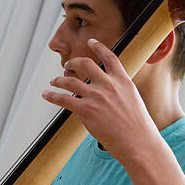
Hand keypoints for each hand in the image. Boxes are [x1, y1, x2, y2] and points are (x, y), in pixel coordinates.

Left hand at [41, 38, 159, 163]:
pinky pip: (63, 99)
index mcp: (123, 81)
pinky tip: (46, 94)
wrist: (138, 142)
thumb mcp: (134, 101)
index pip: (110, 57)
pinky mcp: (86, 110)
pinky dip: (52, 95)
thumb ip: (120, 92)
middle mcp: (108, 85)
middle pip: (86, 64)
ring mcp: (96, 96)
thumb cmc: (138, 127)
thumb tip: (109, 92)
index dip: (99, 47)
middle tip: (67, 64)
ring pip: (71, 80)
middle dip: (74, 62)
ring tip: (53, 80)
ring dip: (59, 79)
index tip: (92, 42)